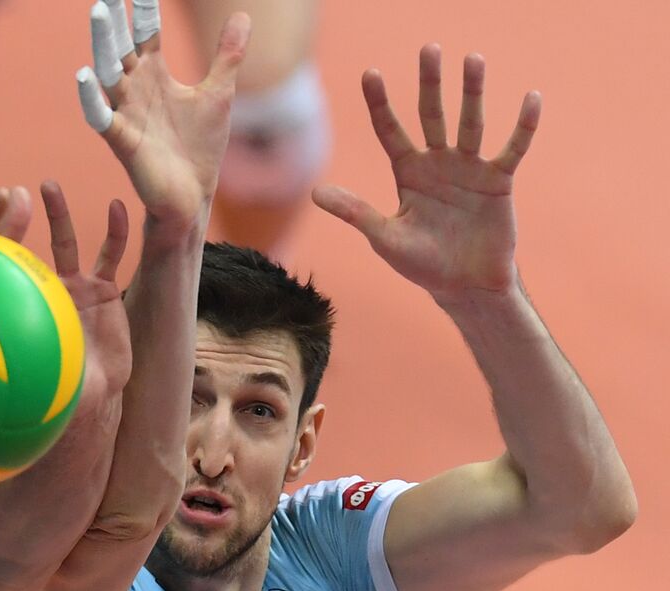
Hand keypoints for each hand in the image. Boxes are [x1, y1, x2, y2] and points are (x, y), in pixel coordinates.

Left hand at [0, 182, 129, 403]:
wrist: (93, 392)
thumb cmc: (56, 386)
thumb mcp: (26, 367)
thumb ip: (7, 354)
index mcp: (24, 304)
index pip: (3, 265)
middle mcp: (46, 290)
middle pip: (24, 248)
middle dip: (18, 217)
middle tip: (6, 191)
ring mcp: (76, 287)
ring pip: (66, 243)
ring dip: (58, 214)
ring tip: (49, 188)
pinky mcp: (105, 290)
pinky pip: (112, 254)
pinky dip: (116, 230)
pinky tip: (117, 207)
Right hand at [76, 1, 249, 238]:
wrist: (194, 196)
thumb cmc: (199, 148)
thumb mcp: (218, 93)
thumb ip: (227, 55)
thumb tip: (243, 15)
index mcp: (154, 76)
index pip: (146, 32)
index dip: (144, 6)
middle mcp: (135, 90)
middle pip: (121, 46)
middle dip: (114, 18)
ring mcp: (126, 114)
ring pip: (109, 73)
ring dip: (103, 44)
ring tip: (98, 13)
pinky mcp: (122, 142)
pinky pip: (102, 118)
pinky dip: (92, 99)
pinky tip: (84, 76)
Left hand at [313, 45, 540, 303]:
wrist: (464, 287)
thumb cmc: (422, 265)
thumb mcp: (385, 237)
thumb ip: (355, 212)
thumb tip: (313, 193)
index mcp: (408, 174)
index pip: (390, 131)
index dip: (380, 104)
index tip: (371, 73)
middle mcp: (437, 164)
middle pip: (431, 115)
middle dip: (429, 83)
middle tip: (428, 48)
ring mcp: (469, 169)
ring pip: (469, 123)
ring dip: (472, 93)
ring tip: (472, 58)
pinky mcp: (498, 181)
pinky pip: (512, 148)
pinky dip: (523, 126)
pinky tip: (532, 98)